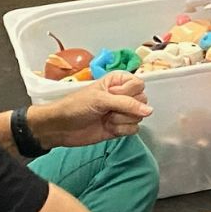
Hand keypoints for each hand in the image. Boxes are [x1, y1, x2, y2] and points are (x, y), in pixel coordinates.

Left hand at [34, 71, 152, 148]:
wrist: (61, 127)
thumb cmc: (75, 106)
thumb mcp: (101, 100)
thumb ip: (127, 103)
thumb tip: (149, 110)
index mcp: (117, 81)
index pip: (139, 84)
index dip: (128, 92)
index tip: (113, 95)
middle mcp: (122, 95)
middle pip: (142, 102)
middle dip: (126, 108)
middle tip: (108, 108)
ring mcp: (122, 112)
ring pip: (139, 117)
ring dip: (121, 120)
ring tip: (105, 118)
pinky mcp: (121, 127)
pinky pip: (134, 129)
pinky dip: (121, 130)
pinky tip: (108, 128)